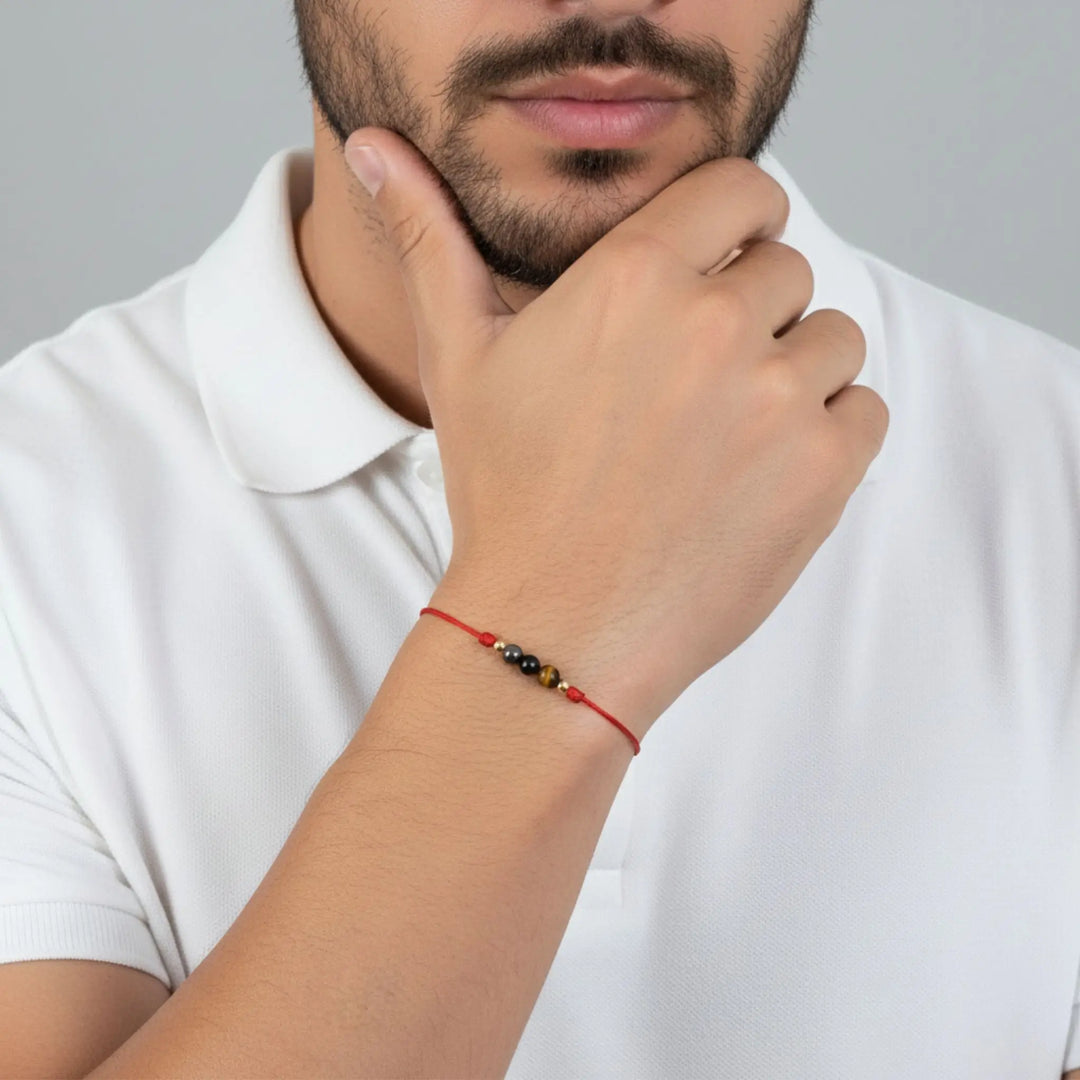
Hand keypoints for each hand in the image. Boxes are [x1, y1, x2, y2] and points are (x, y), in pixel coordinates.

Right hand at [344, 132, 888, 736]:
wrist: (552, 630)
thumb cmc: (505, 497)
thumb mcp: (458, 359)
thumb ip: (431, 239)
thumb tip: (372, 149)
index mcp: (636, 276)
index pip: (746, 189)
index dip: (738, 222)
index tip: (722, 261)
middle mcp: (717, 323)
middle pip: (788, 270)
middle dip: (753, 311)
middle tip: (696, 382)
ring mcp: (780, 398)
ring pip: (834, 340)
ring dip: (796, 373)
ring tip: (725, 434)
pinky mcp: (825, 470)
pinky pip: (865, 409)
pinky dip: (831, 434)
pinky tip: (760, 473)